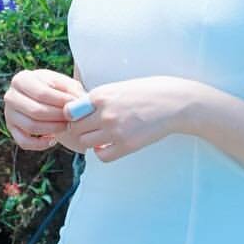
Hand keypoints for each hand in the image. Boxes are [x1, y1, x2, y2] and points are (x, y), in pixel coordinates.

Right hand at [4, 69, 84, 150]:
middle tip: (72, 118)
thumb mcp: (64, 83)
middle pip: (35, 111)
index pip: (41, 93)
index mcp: (21, 79)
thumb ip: (70, 90)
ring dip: (53, 129)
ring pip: (31, 126)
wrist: (46, 97)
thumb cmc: (56, 89)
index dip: (60, 101)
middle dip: (58, 116)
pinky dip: (40, 144)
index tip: (75, 104)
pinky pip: (24, 142)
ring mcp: (9, 113)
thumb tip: (74, 104)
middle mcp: (11, 96)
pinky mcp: (11, 129)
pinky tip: (53, 139)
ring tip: (66, 126)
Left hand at [64, 76, 195, 162]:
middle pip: (76, 128)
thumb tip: (80, 109)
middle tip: (89, 128)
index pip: (70, 111)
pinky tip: (109, 145)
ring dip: (91, 140)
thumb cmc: (148, 91)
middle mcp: (105, 113)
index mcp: (101, 95)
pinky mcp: (127, 145)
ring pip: (86, 142)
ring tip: (101, 136)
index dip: (72, 115)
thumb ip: (100, 98)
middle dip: (80, 129)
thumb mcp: (119, 87)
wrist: (174, 102)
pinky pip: (102, 156)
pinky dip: (102, 152)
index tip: (79, 116)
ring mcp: (115, 131)